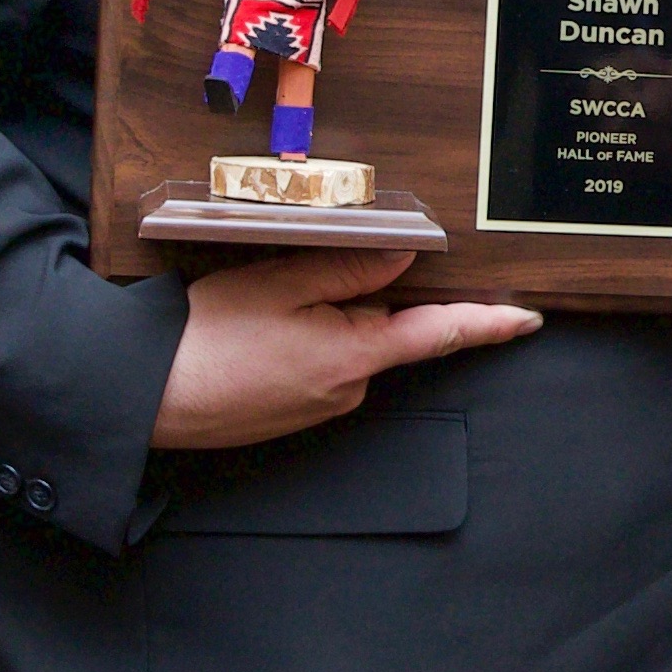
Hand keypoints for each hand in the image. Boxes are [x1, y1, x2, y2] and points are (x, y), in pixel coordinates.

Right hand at [151, 248, 540, 449]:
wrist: (144, 397)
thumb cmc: (205, 337)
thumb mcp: (281, 282)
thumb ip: (352, 268)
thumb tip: (407, 257)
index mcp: (356, 355)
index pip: (441, 334)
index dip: (487, 324)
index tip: (527, 319)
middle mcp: (348, 390)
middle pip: (382, 330)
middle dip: (358, 298)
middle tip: (297, 282)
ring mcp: (319, 408)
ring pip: (344, 346)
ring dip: (320, 319)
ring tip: (259, 308)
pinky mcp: (291, 414)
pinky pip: (316, 366)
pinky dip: (299, 341)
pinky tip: (254, 332)